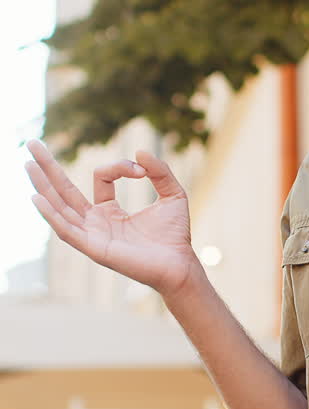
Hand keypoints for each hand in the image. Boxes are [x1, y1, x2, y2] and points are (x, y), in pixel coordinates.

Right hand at [26, 140, 197, 298]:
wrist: (181, 263)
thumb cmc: (176, 235)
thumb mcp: (172, 194)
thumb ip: (160, 171)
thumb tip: (140, 152)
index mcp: (110, 212)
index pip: (101, 177)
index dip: (119, 167)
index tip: (141, 170)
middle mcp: (96, 224)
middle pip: (64, 192)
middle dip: (47, 168)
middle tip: (31, 144)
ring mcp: (92, 236)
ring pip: (60, 208)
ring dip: (43, 186)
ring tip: (28, 164)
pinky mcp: (94, 249)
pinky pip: (67, 230)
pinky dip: (51, 215)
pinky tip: (37, 197)